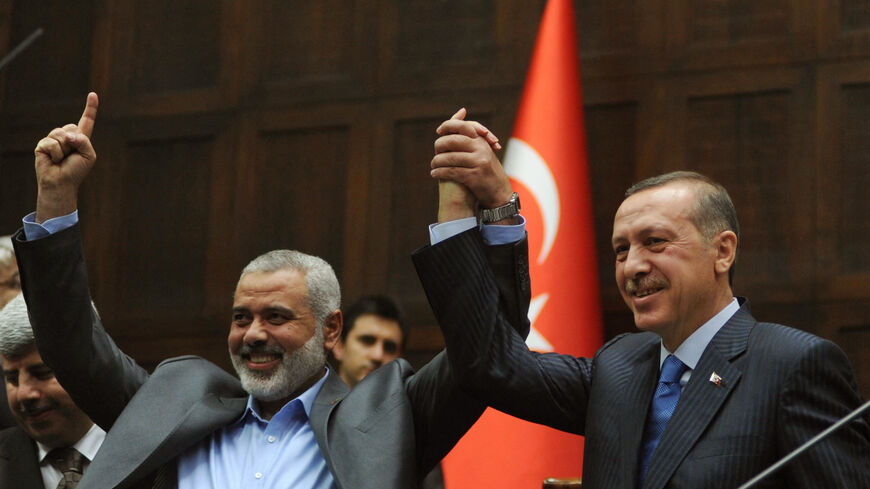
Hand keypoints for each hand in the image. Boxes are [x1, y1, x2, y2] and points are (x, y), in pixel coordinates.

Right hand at [34, 92, 98, 222]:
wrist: (62, 183)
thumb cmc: (77, 171)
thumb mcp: (89, 155)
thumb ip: (84, 141)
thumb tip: (67, 135)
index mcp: (81, 138)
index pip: (87, 120)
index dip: (90, 108)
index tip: (93, 94)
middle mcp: (67, 136)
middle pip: (72, 127)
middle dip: (74, 142)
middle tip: (71, 156)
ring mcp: (53, 139)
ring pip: (61, 134)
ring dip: (64, 149)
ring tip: (62, 159)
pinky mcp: (42, 145)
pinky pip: (51, 143)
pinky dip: (55, 154)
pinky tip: (53, 161)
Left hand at [431, 108, 512, 209]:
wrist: (499, 193)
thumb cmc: (487, 172)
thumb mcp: (482, 152)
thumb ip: (470, 138)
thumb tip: (459, 115)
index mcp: (482, 141)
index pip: (463, 126)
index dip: (448, 125)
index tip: (439, 131)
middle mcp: (481, 149)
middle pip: (453, 141)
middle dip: (440, 146)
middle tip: (434, 152)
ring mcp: (478, 162)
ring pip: (450, 157)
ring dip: (437, 162)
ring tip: (433, 166)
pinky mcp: (474, 176)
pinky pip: (451, 171)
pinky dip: (440, 172)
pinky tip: (434, 174)